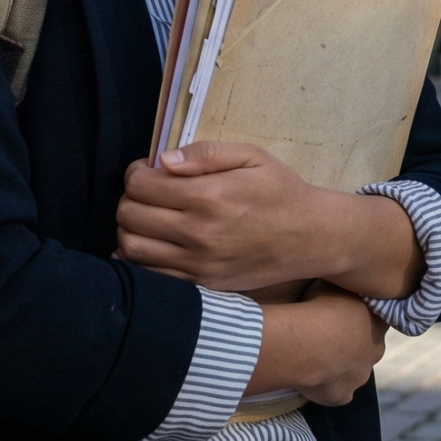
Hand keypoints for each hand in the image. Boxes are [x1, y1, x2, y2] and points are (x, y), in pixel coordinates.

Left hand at [117, 144, 424, 299]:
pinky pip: (150, 277)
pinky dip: (140, 260)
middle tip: (147, 193)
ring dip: (129, 230)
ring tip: (148, 218)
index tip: (148, 170)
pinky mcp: (201, 286)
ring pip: (131, 249)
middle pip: (129, 216)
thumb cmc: (281, 191)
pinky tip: (155, 245)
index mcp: (208, 198)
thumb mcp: (251, 157)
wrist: (311, 238)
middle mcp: (197, 235)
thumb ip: (205, 154)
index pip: (141, 185)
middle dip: (130, 199)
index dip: (136, 173)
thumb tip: (163, 160)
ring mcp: (197, 266)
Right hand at [251, 283, 385, 406]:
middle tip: (326, 334)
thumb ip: (340, 284)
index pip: (377, 317)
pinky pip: (336, 393)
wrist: (310, 341)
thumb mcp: (333, 281)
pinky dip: (326, 388)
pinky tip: (310, 378)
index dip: (360, 315)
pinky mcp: (341, 395)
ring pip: (352, 371)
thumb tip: (338, 274)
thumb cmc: (321, 304)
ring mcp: (359, 375)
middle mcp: (375, 350)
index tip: (343, 311)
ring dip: (338, 365)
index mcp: (377, 321)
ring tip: (313, 355)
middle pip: (367, 347)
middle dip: (351, 343)